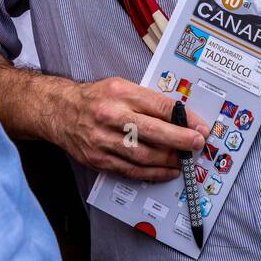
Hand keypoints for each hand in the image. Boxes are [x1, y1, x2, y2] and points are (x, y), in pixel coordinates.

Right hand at [59, 77, 209, 180]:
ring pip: (143, 155)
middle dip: (180, 140)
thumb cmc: (96, 98)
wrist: (59, 112)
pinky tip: (167, 171)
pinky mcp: (99, 159)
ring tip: (185, 160)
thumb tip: (181, 118)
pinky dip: (153, 173)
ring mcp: (103, 140)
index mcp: (120, 93)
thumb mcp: (122, 87)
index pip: (159, 106)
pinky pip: (131, 170)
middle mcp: (111, 116)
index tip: (200, 127)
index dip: (185, 118)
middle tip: (197, 144)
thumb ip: (149, 101)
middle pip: (153, 131)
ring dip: (169, 160)